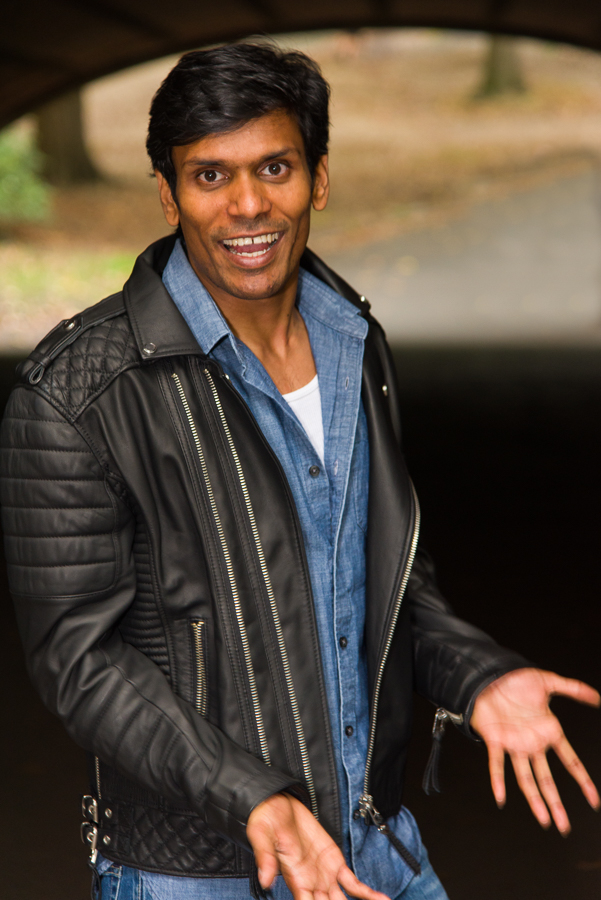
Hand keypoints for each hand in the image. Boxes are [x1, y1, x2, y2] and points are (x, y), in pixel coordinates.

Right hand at [247, 793, 389, 899]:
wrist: (278, 803)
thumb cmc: (266, 820)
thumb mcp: (262, 835)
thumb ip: (266, 857)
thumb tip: (266, 879)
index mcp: (295, 880)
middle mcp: (311, 883)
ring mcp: (325, 874)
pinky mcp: (335, 862)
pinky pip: (353, 883)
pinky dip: (367, 893)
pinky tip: (381, 899)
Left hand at [471, 667, 599, 833]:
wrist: (489, 674)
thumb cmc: (516, 679)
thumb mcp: (548, 681)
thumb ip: (573, 688)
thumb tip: (597, 696)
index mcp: (548, 732)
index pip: (570, 761)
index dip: (582, 780)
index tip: (593, 801)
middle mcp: (532, 744)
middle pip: (547, 779)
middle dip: (556, 803)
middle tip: (565, 827)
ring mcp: (514, 745)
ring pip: (526, 779)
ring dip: (534, 800)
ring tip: (544, 821)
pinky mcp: (495, 740)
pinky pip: (496, 764)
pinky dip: (498, 781)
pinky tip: (500, 798)